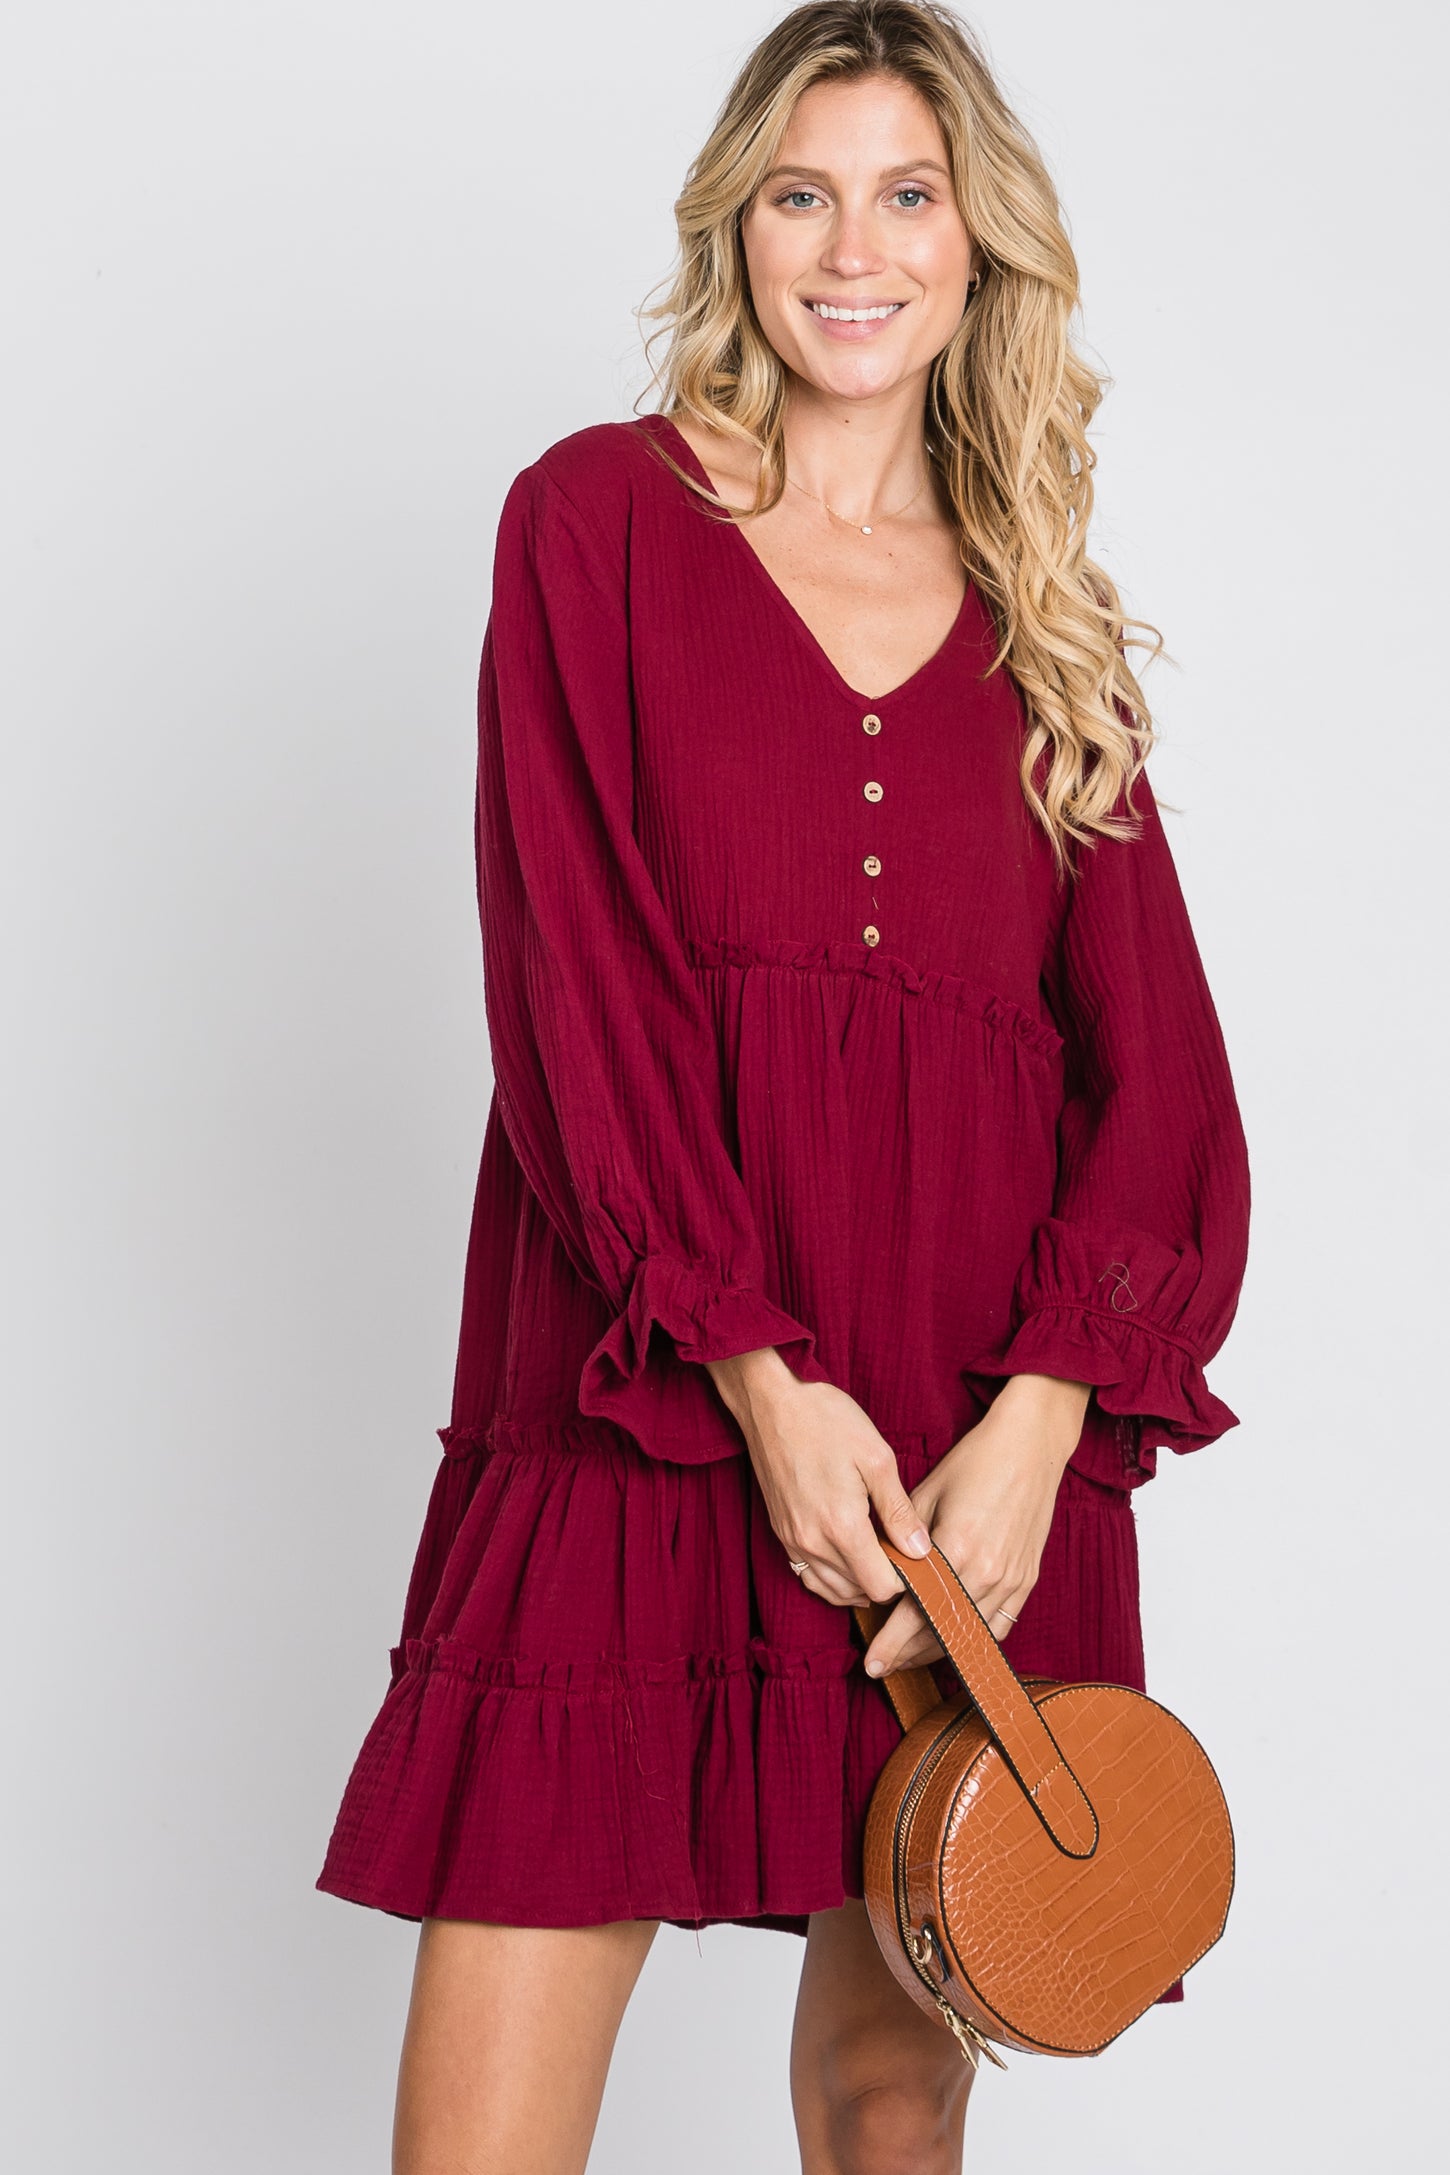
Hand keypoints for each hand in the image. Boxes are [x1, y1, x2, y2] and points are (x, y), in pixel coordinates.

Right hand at [703, 1348, 931, 1605]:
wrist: (770, 1402)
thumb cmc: (825, 1420)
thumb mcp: (876, 1458)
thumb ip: (899, 1510)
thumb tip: (921, 1550)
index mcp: (842, 1526)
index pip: (881, 1588)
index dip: (905, 1580)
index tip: (916, 1558)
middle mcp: (813, 1543)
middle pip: (859, 1593)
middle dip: (884, 1580)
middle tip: (901, 1550)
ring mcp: (791, 1540)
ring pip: (833, 1590)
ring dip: (859, 1582)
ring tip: (879, 1553)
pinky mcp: (780, 1532)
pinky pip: (809, 1576)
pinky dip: (832, 1577)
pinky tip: (848, 1556)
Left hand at [858, 1374, 1091, 1678]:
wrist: (1030, 1447)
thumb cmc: (974, 1463)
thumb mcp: (927, 1493)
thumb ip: (902, 1538)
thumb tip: (877, 1570)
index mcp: (956, 1548)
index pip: (917, 1612)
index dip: (892, 1642)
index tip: (872, 1663)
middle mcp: (986, 1572)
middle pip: (942, 1631)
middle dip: (909, 1654)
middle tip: (884, 1665)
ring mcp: (1011, 1579)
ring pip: (971, 1635)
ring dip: (939, 1651)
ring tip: (911, 1656)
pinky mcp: (1027, 1579)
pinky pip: (1001, 1625)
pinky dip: (976, 1639)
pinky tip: (955, 1642)